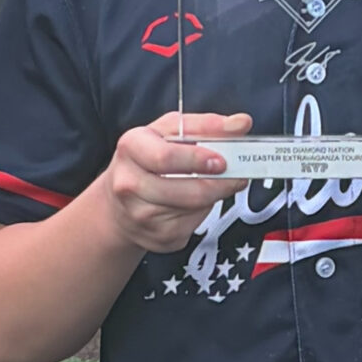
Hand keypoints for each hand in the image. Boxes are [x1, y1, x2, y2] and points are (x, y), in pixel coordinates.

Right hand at [101, 113, 248, 253]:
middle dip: (220, 185)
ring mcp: (141, 216)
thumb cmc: (148, 158)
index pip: (166, 158)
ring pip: (195, 209)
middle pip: (188, 192)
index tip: (222, 161)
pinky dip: (202, 212)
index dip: (198, 160)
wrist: (120, 202)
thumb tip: (241, 123)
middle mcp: (129, 184)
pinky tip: (195, 202)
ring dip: (213, 197)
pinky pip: (194, 225)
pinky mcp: (157, 237)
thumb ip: (206, 126)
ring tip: (214, 185)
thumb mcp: (170, 131)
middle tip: (237, 177)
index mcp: (131, 147)